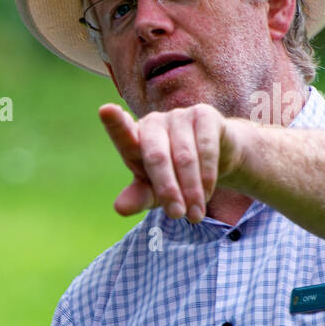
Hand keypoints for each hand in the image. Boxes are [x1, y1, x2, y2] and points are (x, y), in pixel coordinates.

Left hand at [99, 103, 248, 221]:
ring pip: (184, 157)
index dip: (115, 123)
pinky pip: (206, 149)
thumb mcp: (154, 191)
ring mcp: (178, 115)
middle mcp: (153, 122)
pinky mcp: (203, 115)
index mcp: (134, 138)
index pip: (122, 133)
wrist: (219, 158)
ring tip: (194, 215)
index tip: (105, 110)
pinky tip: (206, 195)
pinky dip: (207, 177)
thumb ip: (137, 197)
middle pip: (156, 157)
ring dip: (191, 190)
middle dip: (167, 189)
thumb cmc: (174, 175)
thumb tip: (120, 208)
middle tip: (177, 215)